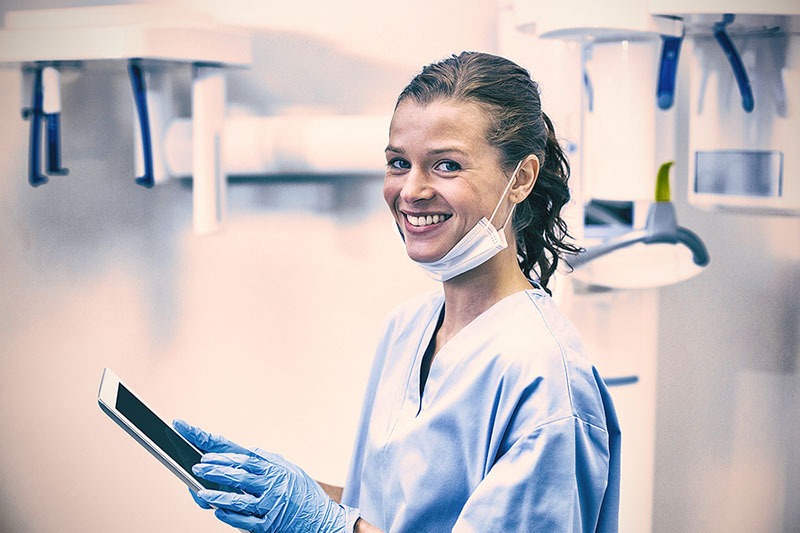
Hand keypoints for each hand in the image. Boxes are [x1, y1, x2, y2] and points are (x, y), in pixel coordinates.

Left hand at [173, 420, 359, 532]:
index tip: (198, 442)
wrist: (324, 520)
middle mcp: (273, 484)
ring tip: (200, 491)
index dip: (218, 449)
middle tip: (197, 467)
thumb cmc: (303, 494)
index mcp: (276, 467)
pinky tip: (217, 510)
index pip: (241, 454)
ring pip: (237, 499)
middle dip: (214, 469)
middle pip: (237, 474)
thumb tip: (244, 452)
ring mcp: (271, 505)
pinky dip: (229, 515)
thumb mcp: (289, 470)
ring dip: (216, 495)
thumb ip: (267, 462)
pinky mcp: (270, 525)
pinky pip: (244, 521)